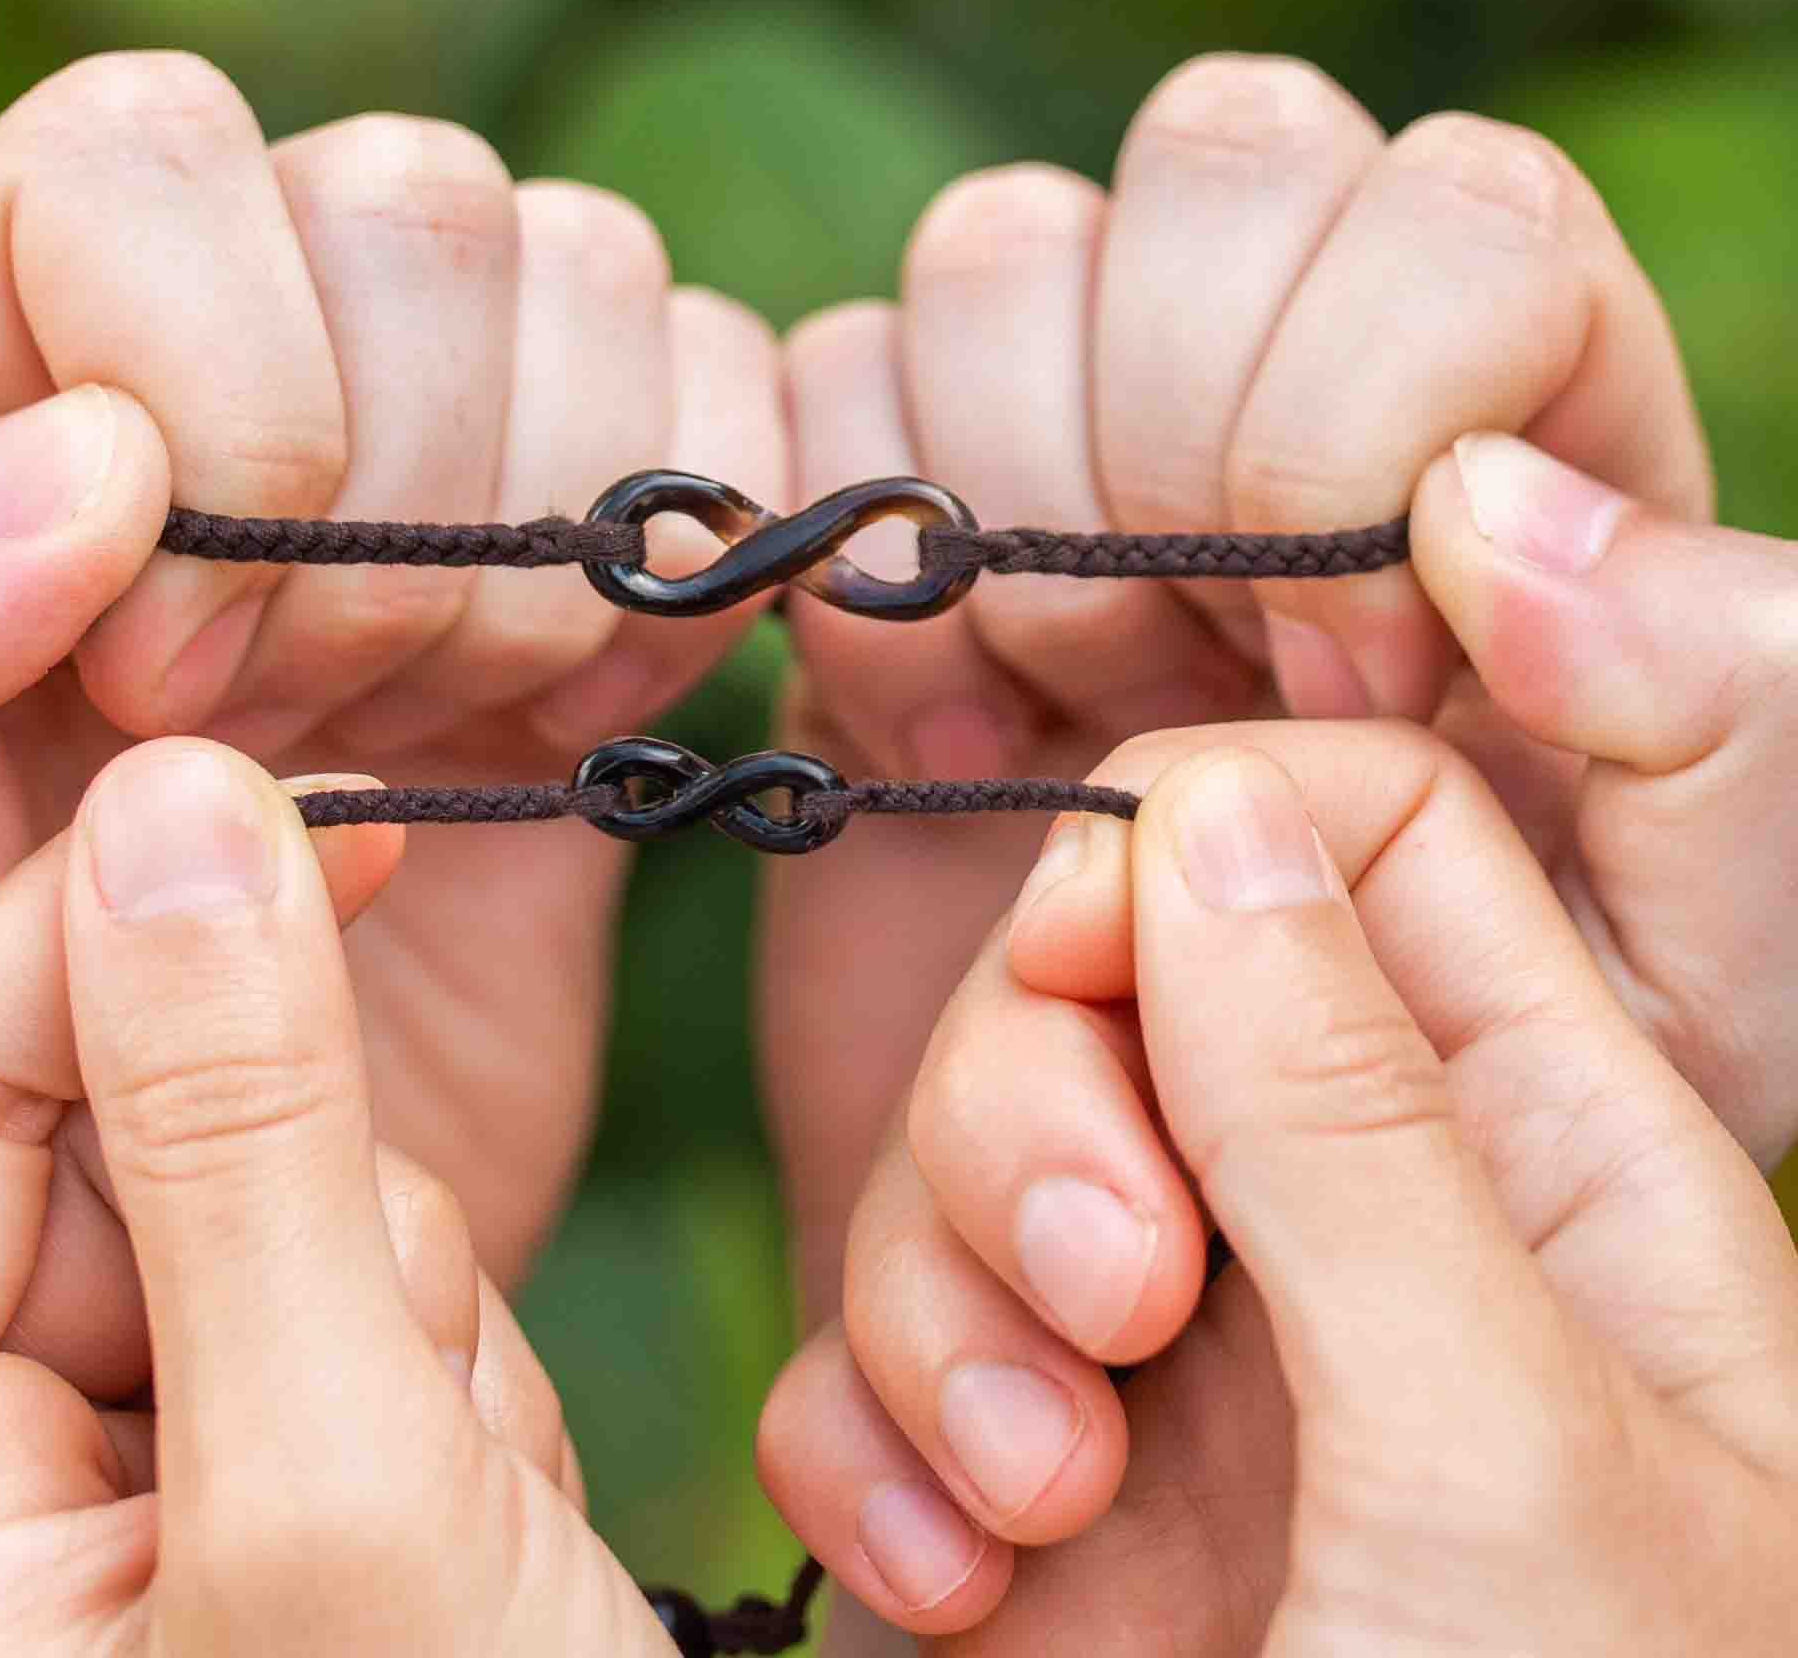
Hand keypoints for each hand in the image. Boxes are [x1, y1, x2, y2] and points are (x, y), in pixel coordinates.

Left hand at [0, 51, 785, 1343]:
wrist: (143, 1233)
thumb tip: (83, 467)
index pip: (143, 153)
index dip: (208, 388)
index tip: (166, 674)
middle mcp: (227, 376)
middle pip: (412, 201)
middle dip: (402, 503)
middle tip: (308, 720)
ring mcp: (435, 464)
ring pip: (592, 272)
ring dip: (549, 537)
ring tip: (439, 723)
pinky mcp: (597, 582)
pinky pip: (734, 410)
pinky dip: (698, 563)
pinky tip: (570, 724)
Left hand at [0, 739, 673, 1655]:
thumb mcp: (338, 1492)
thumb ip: (243, 1133)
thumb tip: (182, 813)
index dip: (123, 929)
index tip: (326, 820)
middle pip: (117, 1129)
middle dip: (311, 1205)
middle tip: (404, 1399)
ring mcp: (108, 1473)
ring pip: (267, 1195)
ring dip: (401, 1308)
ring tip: (453, 1521)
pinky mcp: (247, 1467)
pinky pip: (348, 1283)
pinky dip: (441, 1367)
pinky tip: (471, 1531)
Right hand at [756, 51, 1713, 1327]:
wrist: (1232, 1156)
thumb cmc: (1501, 1052)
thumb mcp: (1712, 937)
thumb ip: (1724, 702)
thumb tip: (1501, 507)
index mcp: (1537, 405)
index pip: (1458, 215)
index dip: (1366, 442)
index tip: (1353, 694)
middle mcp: (1306, 349)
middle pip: (1223, 156)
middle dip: (1178, 445)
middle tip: (1194, 689)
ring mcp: (1083, 411)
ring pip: (1000, 246)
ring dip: (1011, 507)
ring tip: (1064, 713)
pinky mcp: (896, 505)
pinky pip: (822, 388)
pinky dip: (856, 569)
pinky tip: (945, 744)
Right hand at [758, 727, 1797, 1649]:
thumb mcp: (1501, 1463)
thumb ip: (1350, 1114)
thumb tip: (1212, 825)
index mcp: (1537, 1162)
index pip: (1355, 835)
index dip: (1194, 847)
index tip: (1089, 960)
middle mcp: (1343, 1224)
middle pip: (1108, 967)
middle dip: (1034, 1102)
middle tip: (1106, 1300)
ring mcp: (1172, 1358)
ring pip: (963, 1147)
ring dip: (944, 1294)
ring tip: (1044, 1494)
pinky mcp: (1018, 1484)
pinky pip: (870, 1342)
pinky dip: (874, 1436)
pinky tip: (961, 1586)